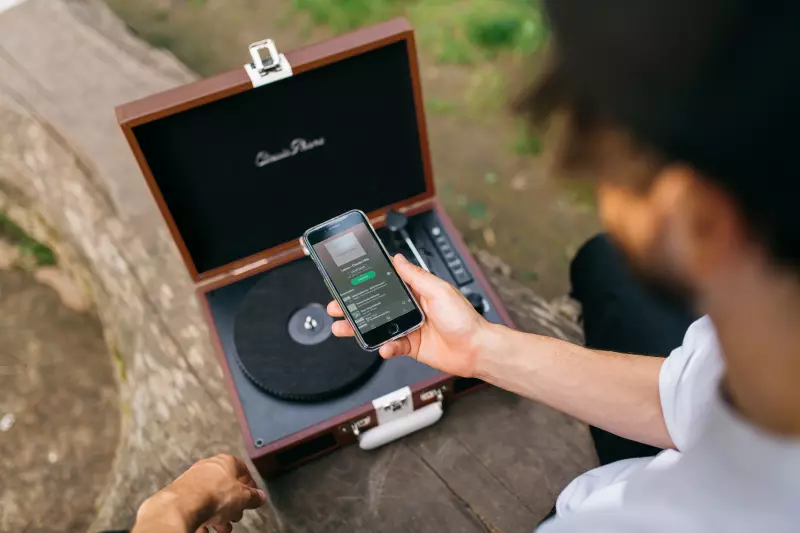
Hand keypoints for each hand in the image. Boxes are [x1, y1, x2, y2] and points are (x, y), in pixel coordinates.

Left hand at [134, 454, 265, 532]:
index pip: (242, 470)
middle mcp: (208, 467)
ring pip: (210, 499)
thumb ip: (253, 497)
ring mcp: (193, 480)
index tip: (251, 498)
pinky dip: (202, 519)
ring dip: (218, 515)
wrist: (182, 506)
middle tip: (236, 516)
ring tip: (222, 528)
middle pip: (226, 487)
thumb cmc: (212, 495)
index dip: (249, 486)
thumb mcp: (243, 498)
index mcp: (226, 461)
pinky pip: (196, 507)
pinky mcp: (181, 494)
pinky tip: (206, 529)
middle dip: (232, 505)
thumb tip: (259, 497)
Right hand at [328, 254, 495, 376]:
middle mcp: (411, 308)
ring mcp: (409, 328)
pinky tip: (383, 347)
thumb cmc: (464, 318)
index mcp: (417, 291)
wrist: (475, 349)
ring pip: (378, 327)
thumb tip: (399, 259)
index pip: (387, 283)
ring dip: (360, 328)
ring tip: (343, 328)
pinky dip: (385, 347)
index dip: (367, 283)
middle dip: (355, 306)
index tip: (349, 281)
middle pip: (376, 306)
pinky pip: (391, 346)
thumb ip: (415, 276)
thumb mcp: (439, 290)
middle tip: (337, 306)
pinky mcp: (411, 347)